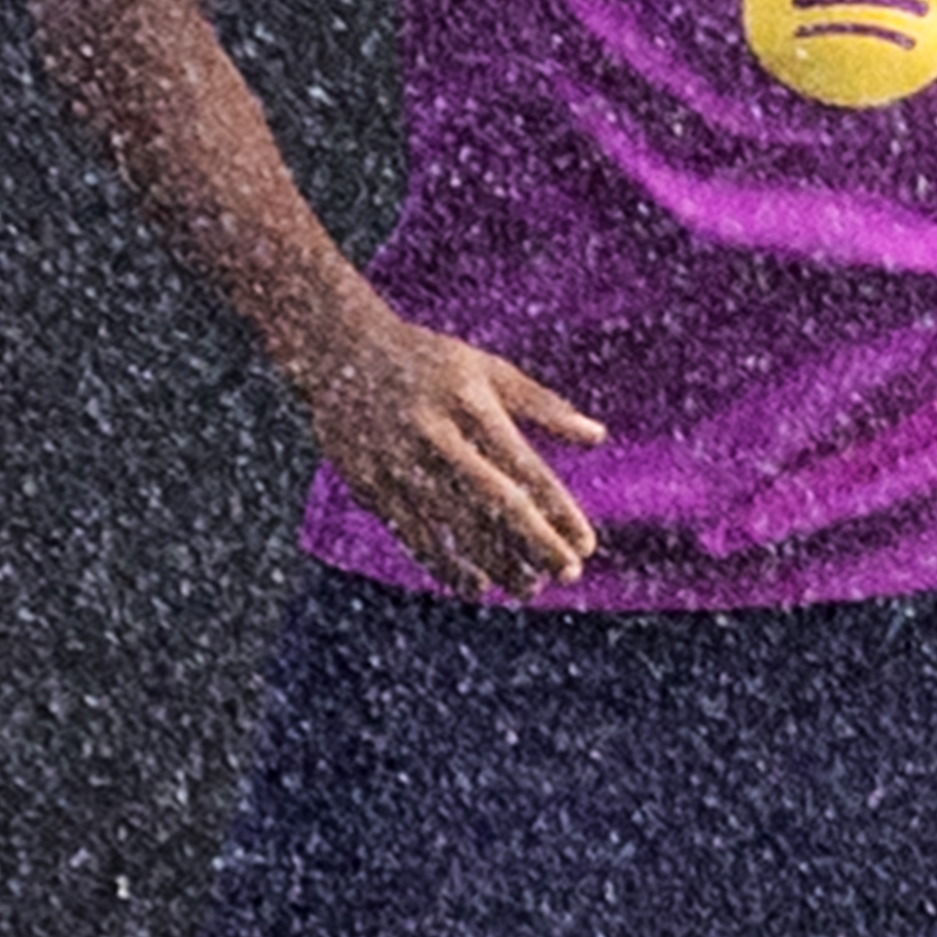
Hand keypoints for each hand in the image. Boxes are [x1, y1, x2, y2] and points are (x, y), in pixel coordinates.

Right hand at [287, 306, 606, 593]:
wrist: (337, 347)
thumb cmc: (428, 359)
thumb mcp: (488, 369)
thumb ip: (543, 405)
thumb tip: (598, 437)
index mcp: (472, 404)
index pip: (525, 468)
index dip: (558, 512)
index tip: (586, 546)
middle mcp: (437, 434)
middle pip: (494, 501)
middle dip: (535, 543)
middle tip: (568, 575)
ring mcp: (398, 460)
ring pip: (454, 525)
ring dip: (495, 562)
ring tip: (527, 589)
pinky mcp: (368, 481)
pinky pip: (412, 533)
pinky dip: (444, 564)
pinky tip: (475, 585)